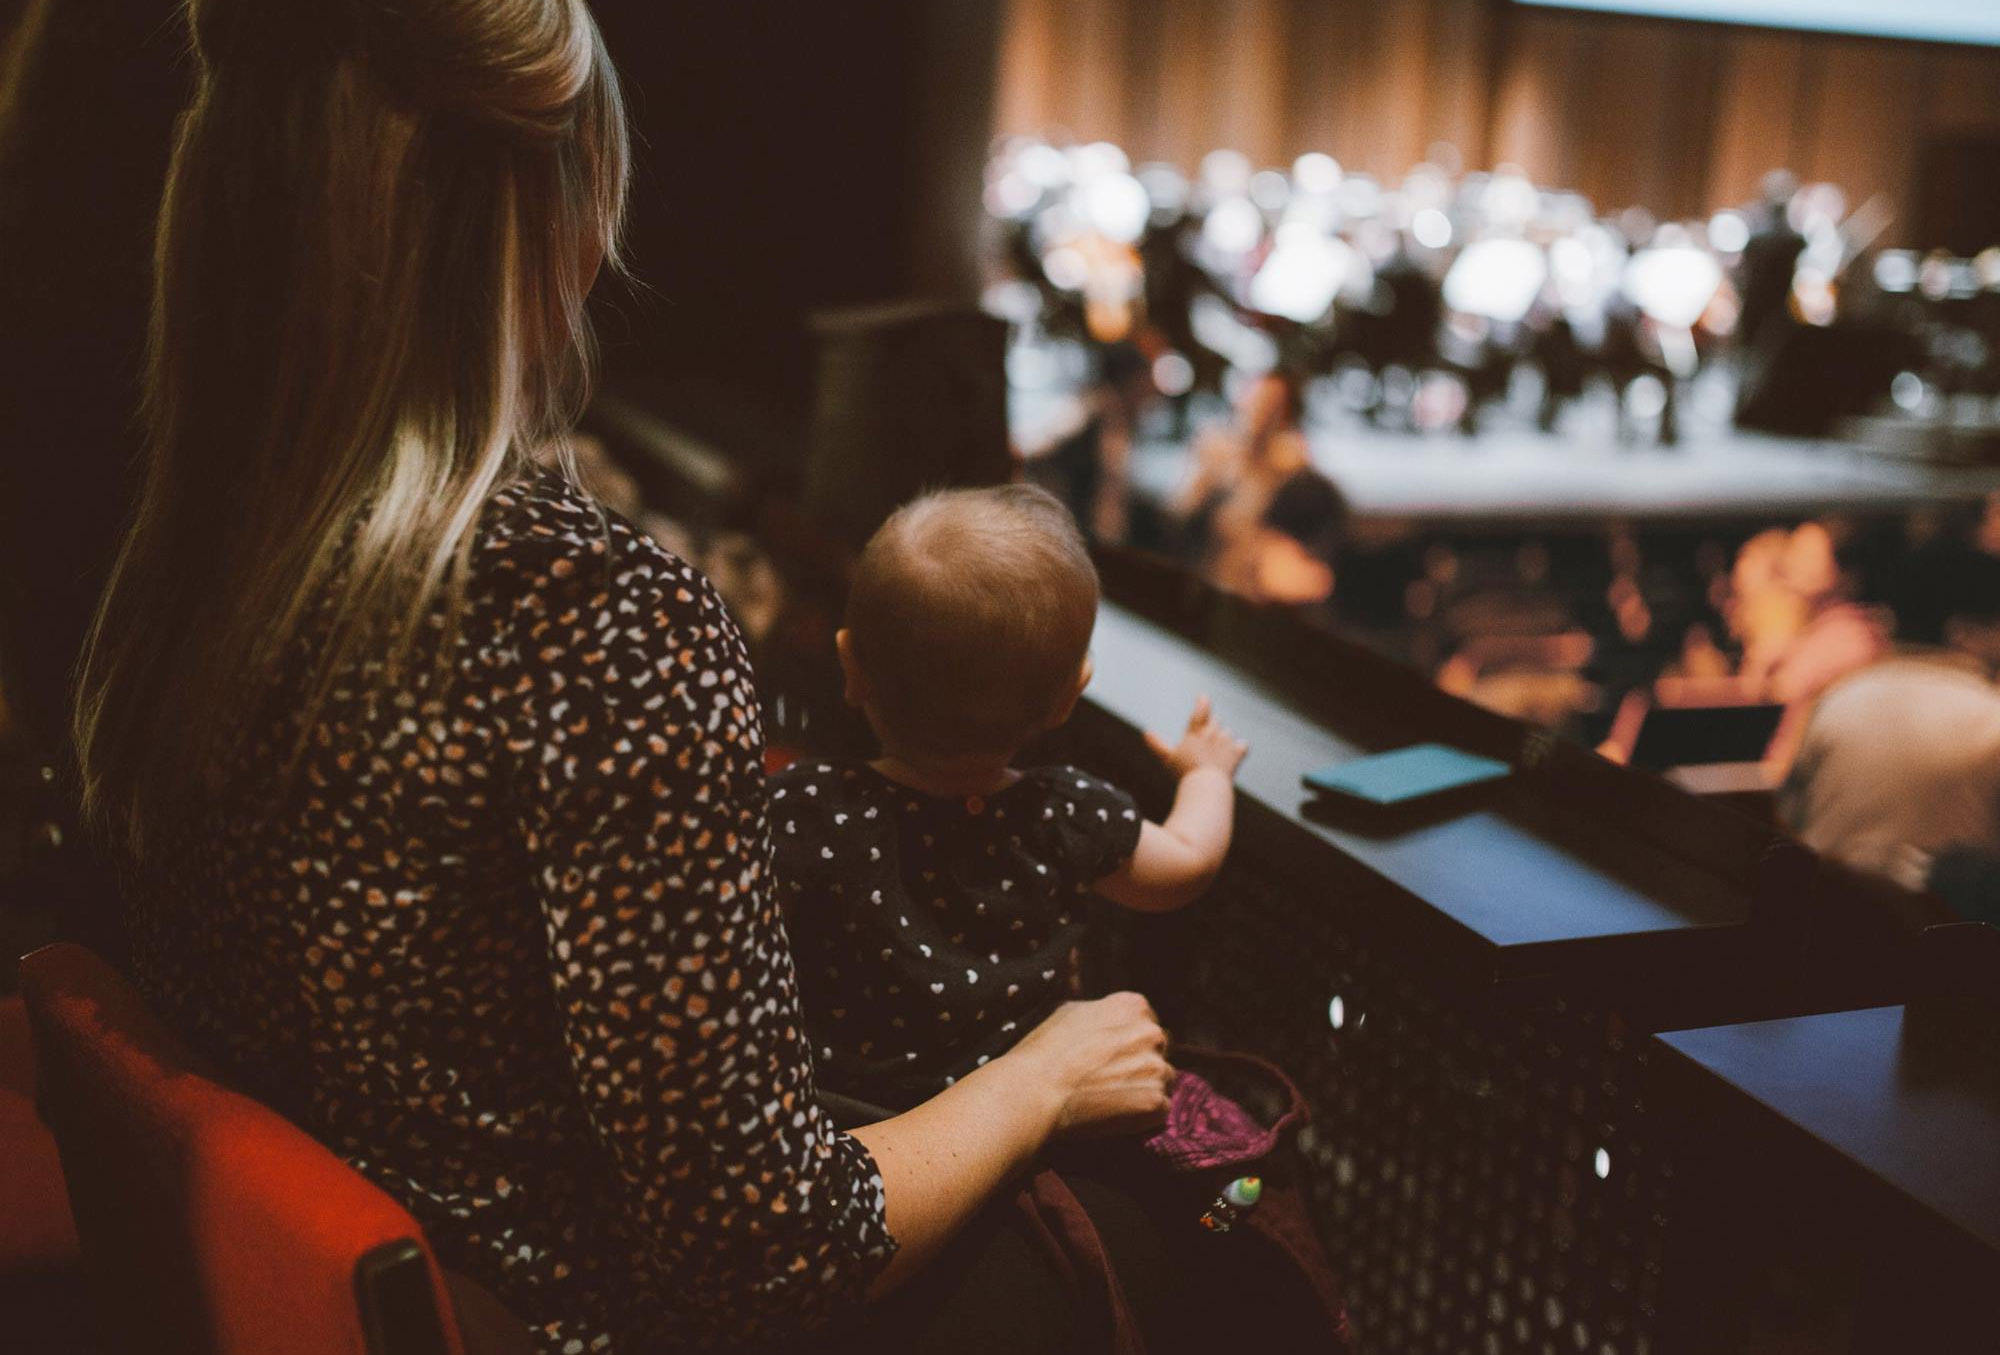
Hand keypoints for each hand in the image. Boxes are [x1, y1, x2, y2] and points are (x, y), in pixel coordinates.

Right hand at [1011, 991, 1171, 1137]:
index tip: (1112, 1054)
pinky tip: (1117, 1113)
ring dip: (1144, 1087)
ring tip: (1111, 1096)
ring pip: (1162, 1078)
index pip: (1146, 1022)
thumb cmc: (1044, 1050)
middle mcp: (1151, 1033)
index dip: (1129, 1040)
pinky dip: (1144, 1113)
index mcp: (1132, 1006)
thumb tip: (1090, 989)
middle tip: (1112, 1077)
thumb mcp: (1067, 1009)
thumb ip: (1095, 1007)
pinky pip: (1161, 1108)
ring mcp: (1155, 1068)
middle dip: (1141, 1061)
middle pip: (1158, 1049)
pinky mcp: (1155, 1102)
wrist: (1035, 1090)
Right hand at [1144, 695, 1247, 779]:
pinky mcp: (1235, 756)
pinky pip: (1242, 746)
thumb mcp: (1168, 758)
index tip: (1202, 697)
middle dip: (1212, 725)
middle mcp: (1212, 735)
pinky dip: (1240, 747)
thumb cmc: (1185, 772)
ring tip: (1218, 746)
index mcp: (1195, 733)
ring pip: (1227, 734)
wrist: (1207, 785)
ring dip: (1223, 737)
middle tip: (1208, 729)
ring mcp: (1225, 744)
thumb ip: (1158, 745)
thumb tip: (1146, 733)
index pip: (1200, 712)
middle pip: (1215, 723)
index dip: (1202, 703)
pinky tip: (1239, 748)